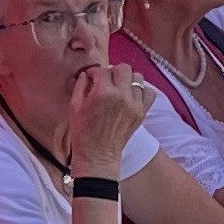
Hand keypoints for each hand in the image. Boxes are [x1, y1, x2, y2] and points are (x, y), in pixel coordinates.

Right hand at [64, 57, 151, 171]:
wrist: (98, 156)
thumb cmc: (83, 133)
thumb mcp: (74, 106)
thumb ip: (81, 85)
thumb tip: (87, 74)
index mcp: (103, 93)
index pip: (102, 70)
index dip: (94, 72)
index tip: (91, 78)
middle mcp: (122, 96)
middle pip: (123, 68)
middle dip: (112, 72)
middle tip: (106, 81)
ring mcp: (135, 104)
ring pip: (137, 77)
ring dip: (127, 80)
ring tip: (118, 88)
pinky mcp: (142, 112)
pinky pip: (149, 92)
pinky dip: (141, 91)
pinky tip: (130, 96)